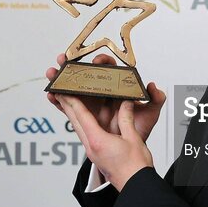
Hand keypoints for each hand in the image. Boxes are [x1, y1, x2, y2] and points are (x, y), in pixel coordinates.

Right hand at [45, 53, 166, 141]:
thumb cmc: (140, 127)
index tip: (97, 62)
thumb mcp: (151, 113)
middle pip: (85, 73)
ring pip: (72, 87)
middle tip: (64, 59)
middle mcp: (101, 91)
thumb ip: (156, 99)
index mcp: (116, 86)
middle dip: (72, 64)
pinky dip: (58, 100)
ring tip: (52, 73)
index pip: (108, 68)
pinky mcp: (82, 114)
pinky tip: (51, 95)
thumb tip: (152, 87)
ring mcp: (90, 102)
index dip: (101, 61)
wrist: (130, 147)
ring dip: (60, 79)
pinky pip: (67, 106)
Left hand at [57, 94, 153, 190]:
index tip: (64, 90)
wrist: (136, 186)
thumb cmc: (135, 167)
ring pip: (78, 129)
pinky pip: (85, 135)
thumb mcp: (133, 138)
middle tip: (58, 92)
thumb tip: (125, 103)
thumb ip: (126, 118)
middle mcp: (91, 147)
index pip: (82, 116)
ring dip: (72, 115)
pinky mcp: (97, 155)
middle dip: (66, 105)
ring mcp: (93, 152)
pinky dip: (81, 124)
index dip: (72, 100)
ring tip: (66, 103)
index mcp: (98, 141)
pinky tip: (82, 121)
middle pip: (75, 122)